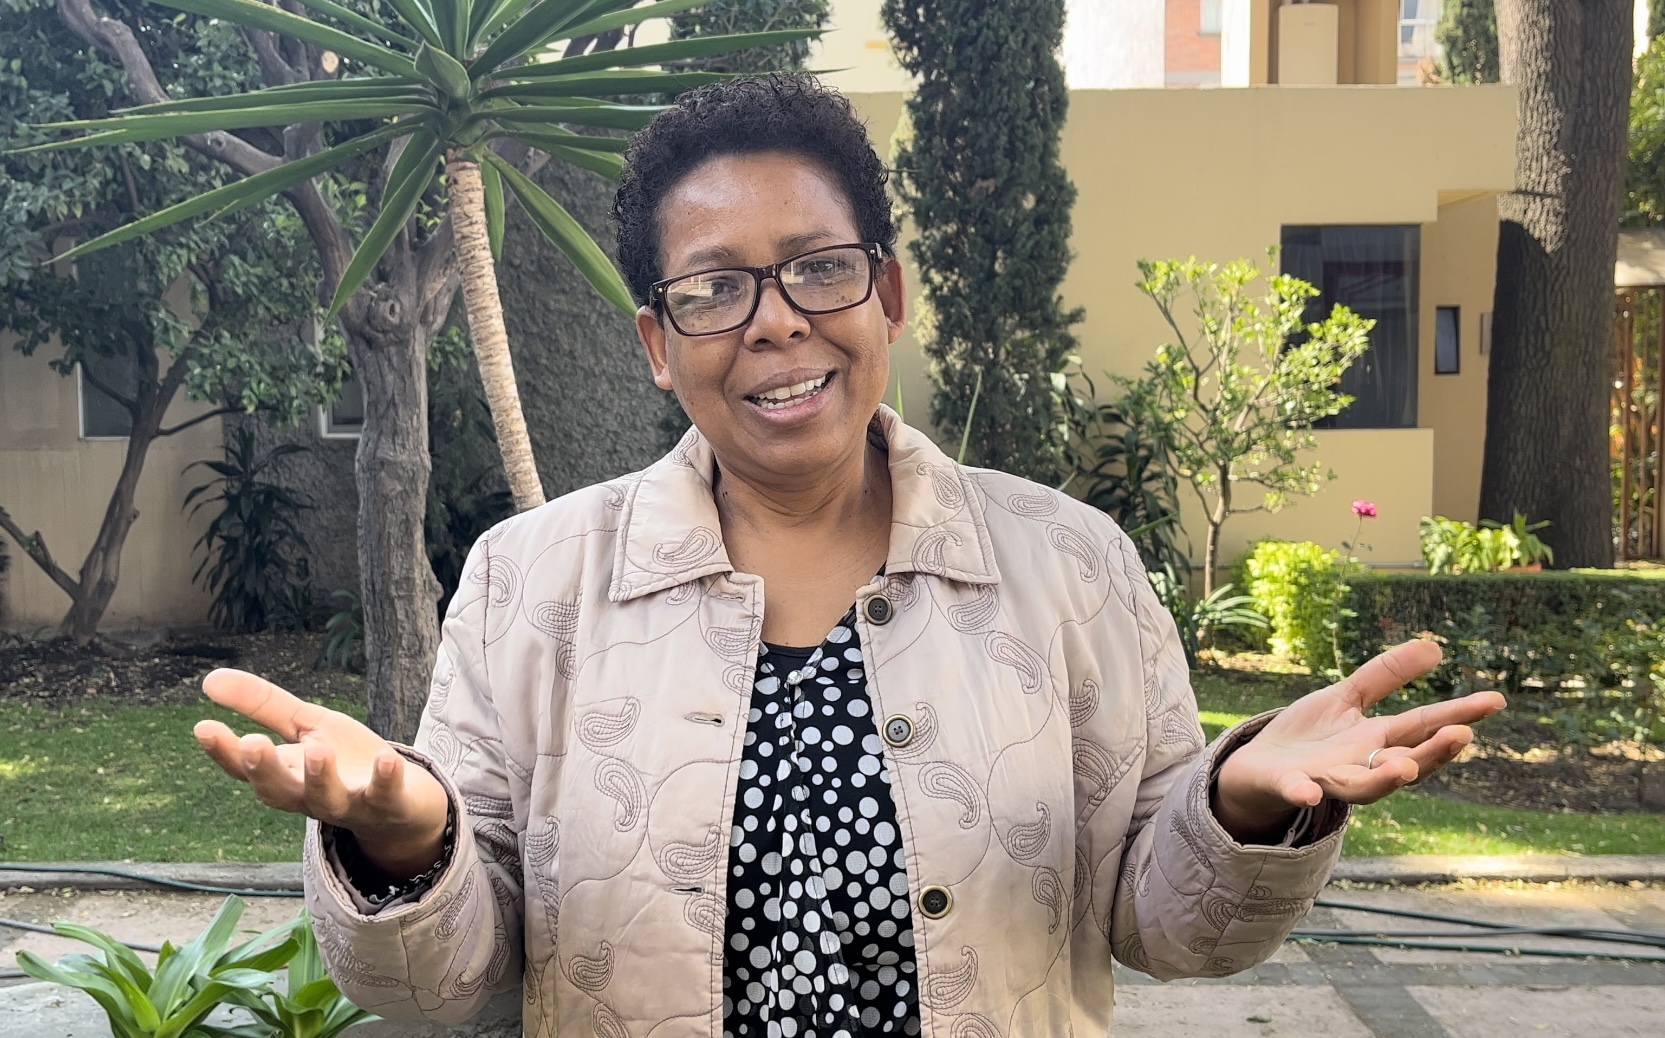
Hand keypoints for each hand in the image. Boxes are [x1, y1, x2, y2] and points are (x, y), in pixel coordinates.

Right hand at [193, 669, 448, 872]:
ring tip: (317, 751)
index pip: (246, 768)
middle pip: (278, 790)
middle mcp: (309, 796)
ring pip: (327, 798)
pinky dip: (385, 780)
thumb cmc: (344, 760)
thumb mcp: (305, 727)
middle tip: (252, 744)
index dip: (224, 751)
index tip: (203, 727)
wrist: (403, 801)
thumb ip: (262, 706)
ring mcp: (348, 803)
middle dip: (265, 769)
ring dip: (320, 777)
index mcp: (285, 775)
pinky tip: (387, 759)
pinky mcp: (387, 804)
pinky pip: (385, 796)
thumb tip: (208, 679)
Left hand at [1212, 640, 1505, 842]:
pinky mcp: (1288, 784)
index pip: (1423, 727)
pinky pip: (1297, 792)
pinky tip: (1310, 793)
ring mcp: (1325, 778)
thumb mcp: (1347, 698)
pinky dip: (1303, 793)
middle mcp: (1359, 765)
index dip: (1458, 715)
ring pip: (1362, 787)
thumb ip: (1386, 676)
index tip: (1494, 700)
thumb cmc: (1309, 736)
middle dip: (1432, 753)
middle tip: (1461, 736)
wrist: (1256, 767)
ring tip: (1406, 769)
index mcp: (1376, 740)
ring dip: (1385, 779)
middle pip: (1404, 762)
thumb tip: (1436, 647)